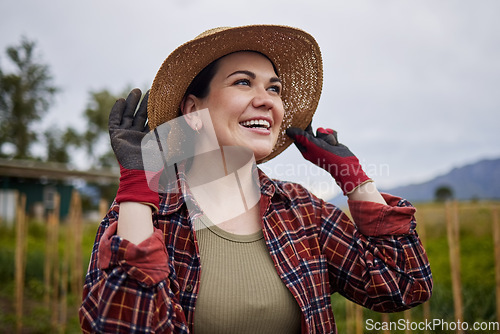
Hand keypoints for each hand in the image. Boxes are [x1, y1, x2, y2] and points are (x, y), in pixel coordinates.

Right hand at [109, 88, 168, 209]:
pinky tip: (120, 100)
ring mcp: (126, 136)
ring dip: (131, 103)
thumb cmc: (156, 161)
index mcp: (149, 138)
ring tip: (135, 91)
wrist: (143, 171)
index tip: (158, 96)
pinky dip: (117, 111)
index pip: (151, 119)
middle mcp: (137, 135)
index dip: (153, 108)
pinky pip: (115, 121)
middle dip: (142, 102)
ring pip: (128, 115)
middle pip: (139, 115)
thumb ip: (169, 131)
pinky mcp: (116, 137)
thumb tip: (180, 119)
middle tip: (147, 90)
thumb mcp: (165, 142)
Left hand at [286, 125, 371, 194]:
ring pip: (321, 131)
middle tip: (308, 117)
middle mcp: (312, 147)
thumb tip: (288, 130)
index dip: (296, 127)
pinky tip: (336, 143)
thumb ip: (301, 137)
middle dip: (311, 128)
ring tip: (330, 144)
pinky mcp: (331, 142)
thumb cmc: (327, 157)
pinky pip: (330, 132)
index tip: (296, 118)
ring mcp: (322, 144)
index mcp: (305, 149)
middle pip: (308, 131)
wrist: (346, 164)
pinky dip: (333, 136)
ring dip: (326, 135)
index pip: (297, 136)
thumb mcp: (313, 146)